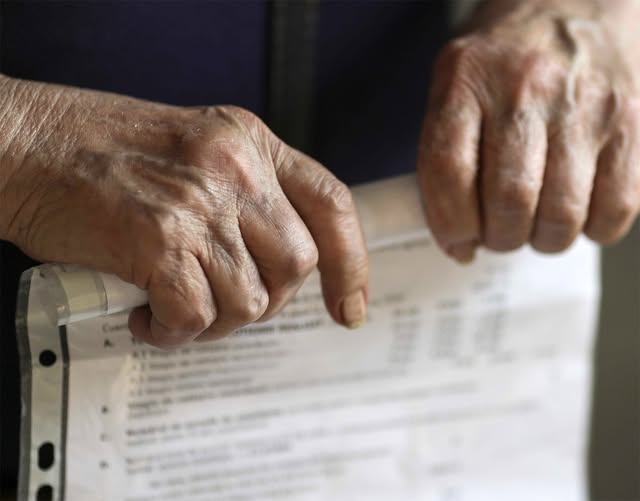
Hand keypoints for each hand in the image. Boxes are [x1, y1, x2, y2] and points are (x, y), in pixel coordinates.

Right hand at [0, 78, 368, 346]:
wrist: (25, 144)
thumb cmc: (100, 151)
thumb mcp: (195, 150)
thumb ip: (243, 195)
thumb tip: (272, 262)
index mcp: (250, 142)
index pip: (331, 204)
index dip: (349, 262)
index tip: (348, 307)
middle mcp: (236, 170)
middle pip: (296, 263)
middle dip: (268, 299)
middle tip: (225, 302)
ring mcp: (200, 206)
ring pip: (250, 300)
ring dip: (215, 322)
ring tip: (176, 310)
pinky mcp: (160, 243)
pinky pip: (197, 316)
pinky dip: (174, 332)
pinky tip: (148, 317)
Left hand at [418, 0, 639, 261]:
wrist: (572, 4)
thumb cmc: (504, 60)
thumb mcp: (453, 86)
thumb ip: (443, 153)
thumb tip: (458, 239)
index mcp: (467, 80)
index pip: (449, 173)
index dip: (450, 226)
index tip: (458, 243)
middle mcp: (526, 89)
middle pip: (510, 202)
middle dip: (500, 239)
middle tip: (499, 234)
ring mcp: (585, 105)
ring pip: (562, 216)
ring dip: (543, 240)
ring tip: (535, 225)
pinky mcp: (631, 122)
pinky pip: (616, 208)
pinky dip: (592, 228)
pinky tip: (576, 210)